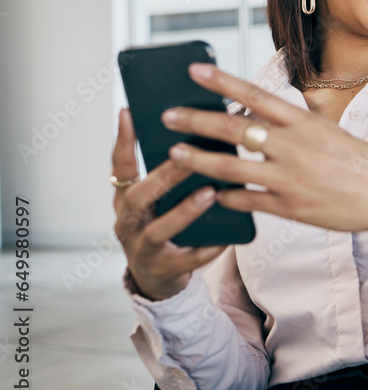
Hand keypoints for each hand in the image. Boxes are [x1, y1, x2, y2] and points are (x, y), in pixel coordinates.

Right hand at [112, 108, 226, 299]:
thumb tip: (200, 132)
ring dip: (185, 210)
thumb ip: (171, 174)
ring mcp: (142, 247)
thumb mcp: (158, 199)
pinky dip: (206, 248)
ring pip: (159, 229)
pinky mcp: (163, 270)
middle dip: (165, 176)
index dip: (123, 140)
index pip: (120, 166)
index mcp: (126, 197)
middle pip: (140, 196)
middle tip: (189, 156)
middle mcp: (128, 221)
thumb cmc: (163, 224)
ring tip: (210, 192)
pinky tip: (226, 238)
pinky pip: (187, 260)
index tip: (129, 112)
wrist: (157, 277)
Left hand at [160, 63, 367, 233]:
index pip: (255, 95)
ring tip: (174, 153)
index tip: (194, 71)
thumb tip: (252, 116)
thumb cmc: (359, 160)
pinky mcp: (290, 207)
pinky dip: (225, 198)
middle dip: (196, 121)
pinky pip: (247, 202)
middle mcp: (294, 147)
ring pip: (231, 168)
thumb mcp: (327, 132)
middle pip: (235, 129)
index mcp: (304, 122)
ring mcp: (290, 179)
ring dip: (198, 160)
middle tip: (167, 115)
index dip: (222, 82)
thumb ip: (291, 126)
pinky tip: (209, 196)